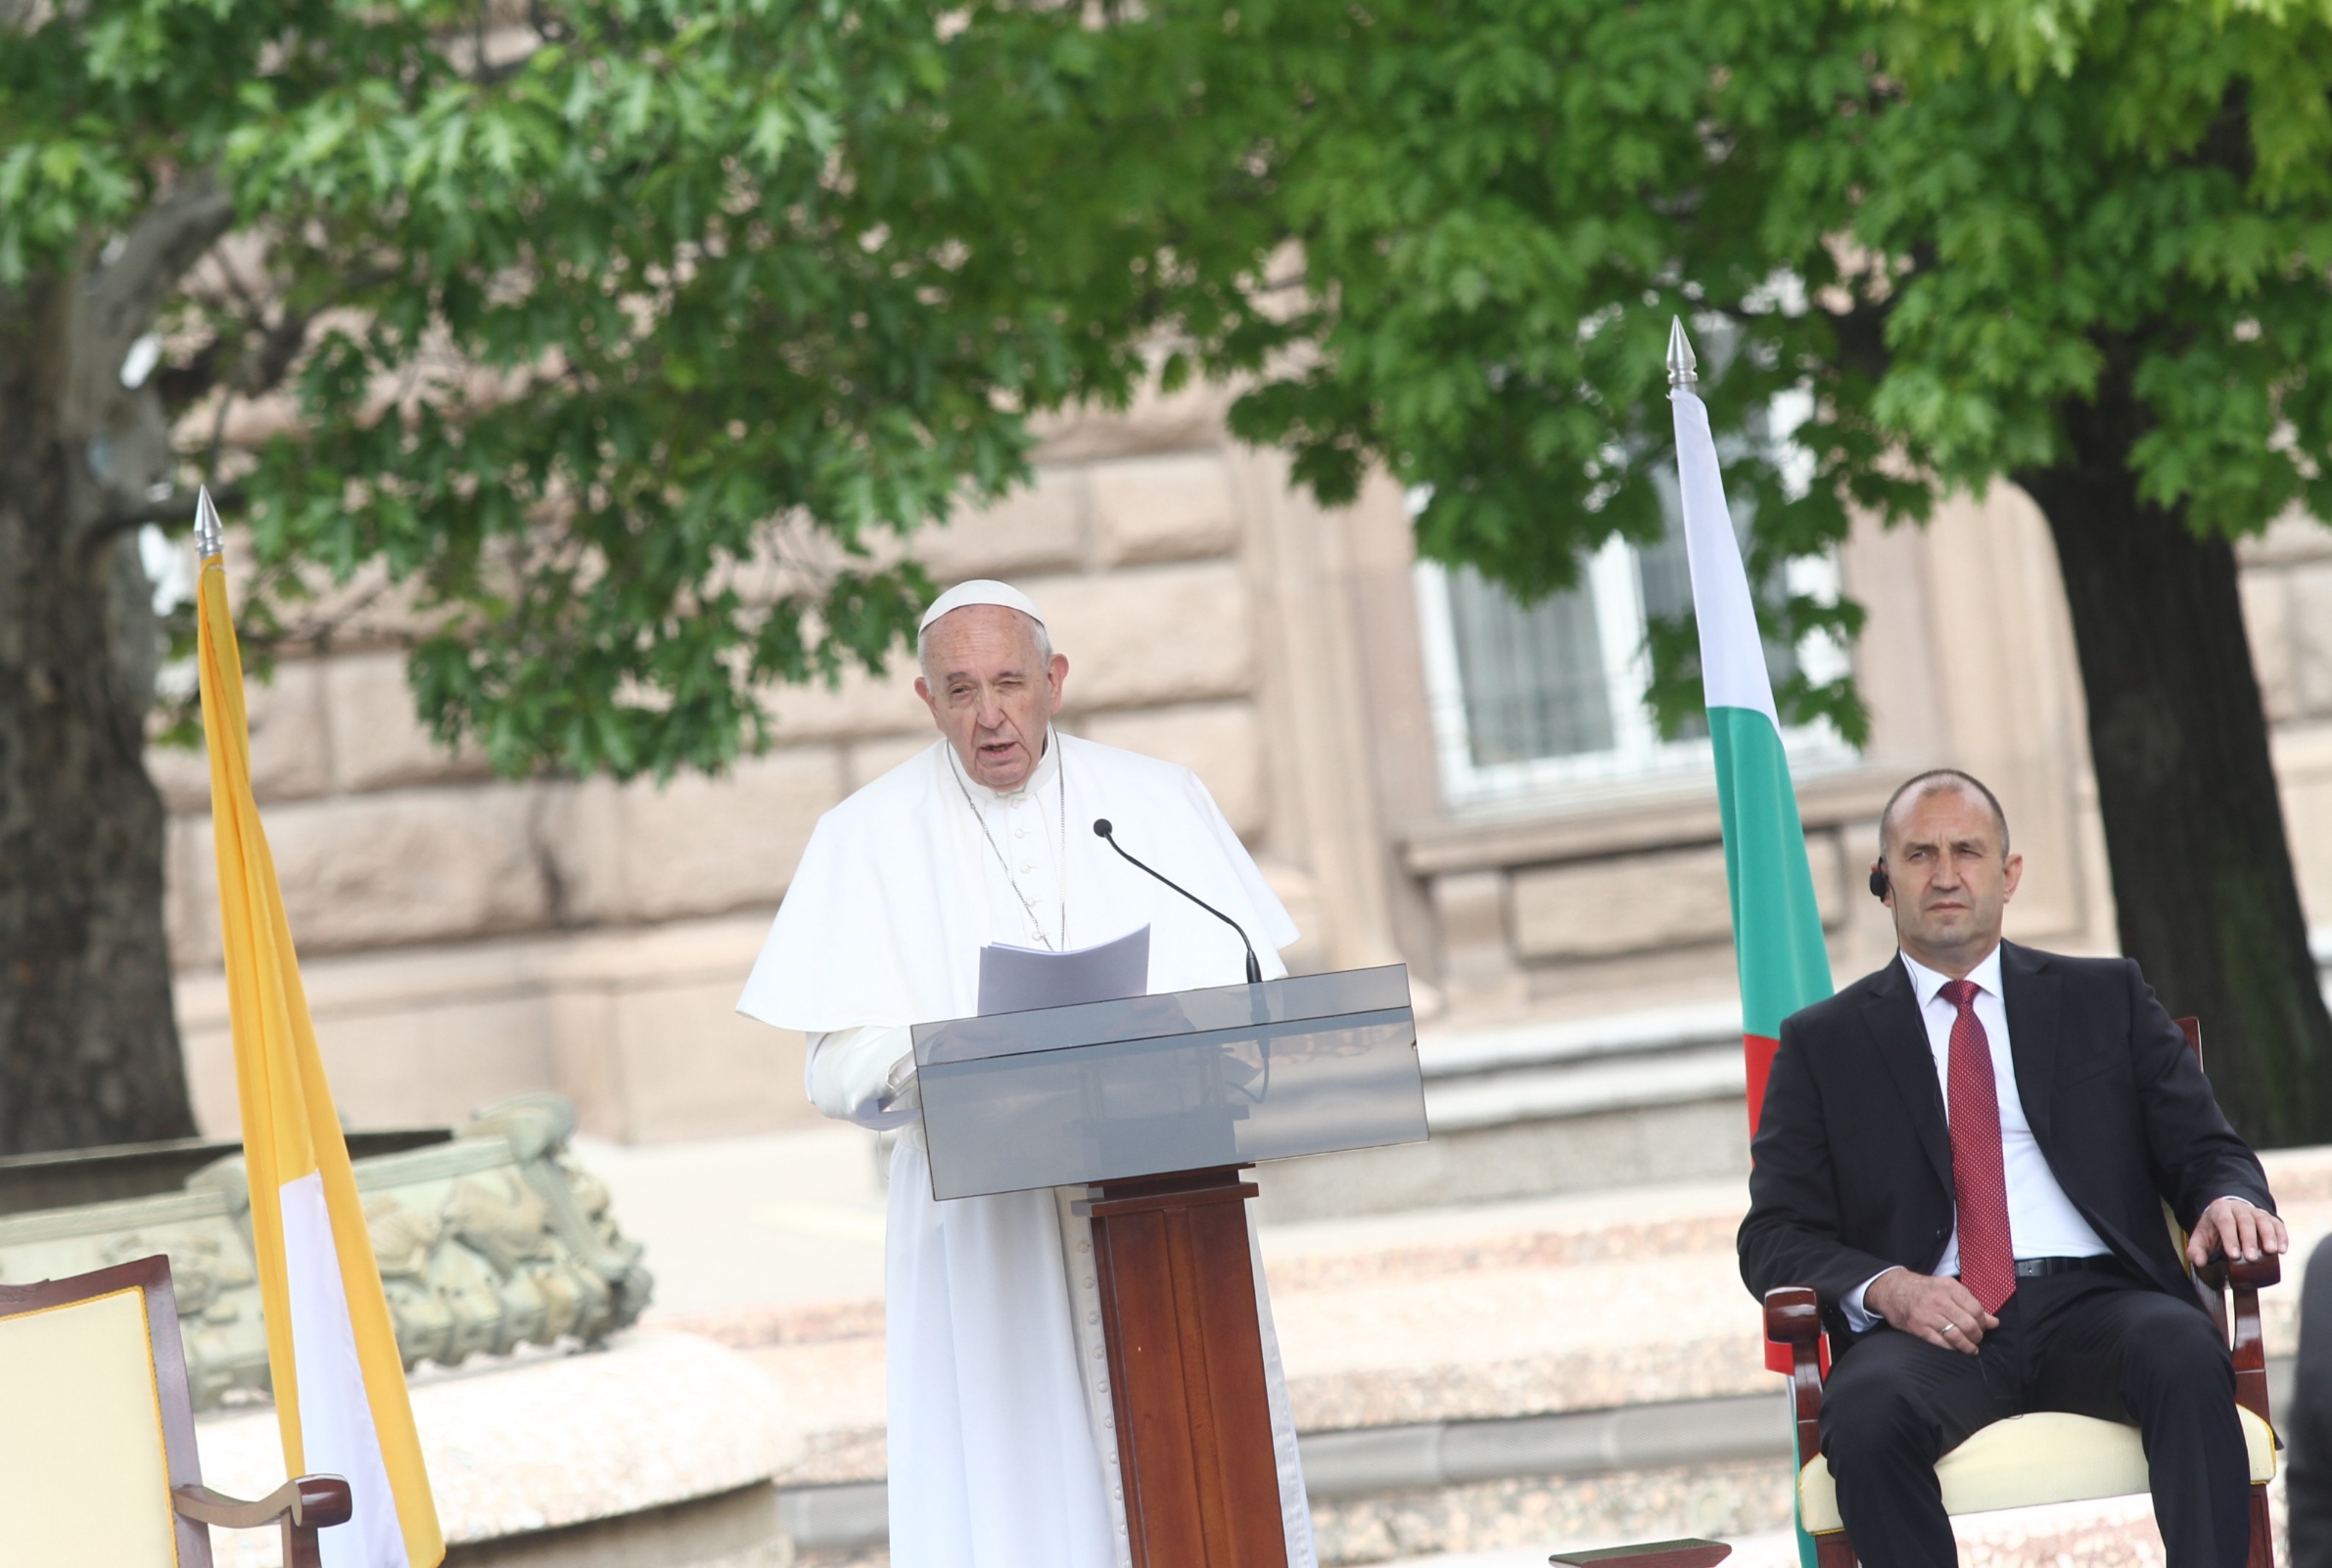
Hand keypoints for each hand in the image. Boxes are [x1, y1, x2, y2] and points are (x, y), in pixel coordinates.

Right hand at [1864, 1267, 1998, 1354]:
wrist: (1892, 1290)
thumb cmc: (1924, 1290)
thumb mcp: (1947, 1289)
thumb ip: (1970, 1304)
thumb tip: (1994, 1322)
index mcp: (1949, 1287)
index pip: (1976, 1309)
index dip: (1983, 1322)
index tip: (1983, 1327)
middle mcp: (1939, 1300)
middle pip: (1968, 1324)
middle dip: (1977, 1336)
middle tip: (1977, 1339)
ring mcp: (1927, 1315)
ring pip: (1957, 1336)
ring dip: (1968, 1346)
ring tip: (1970, 1348)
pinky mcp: (1918, 1328)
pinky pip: (1942, 1343)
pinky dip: (1953, 1348)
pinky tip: (1956, 1348)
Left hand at [2186, 1196, 2287, 1268]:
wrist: (2228, 1213)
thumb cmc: (2214, 1229)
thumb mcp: (2201, 1236)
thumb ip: (2196, 1249)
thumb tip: (2199, 1262)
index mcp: (2220, 1210)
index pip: (2225, 1221)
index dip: (2230, 1238)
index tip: (2234, 1255)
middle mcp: (2239, 1208)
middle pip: (2245, 1221)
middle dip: (2249, 1240)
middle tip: (2251, 1258)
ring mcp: (2256, 1212)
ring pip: (2263, 1220)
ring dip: (2269, 1236)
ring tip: (2272, 1252)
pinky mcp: (2269, 1218)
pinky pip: (2277, 1224)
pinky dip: (2282, 1236)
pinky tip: (2283, 1250)